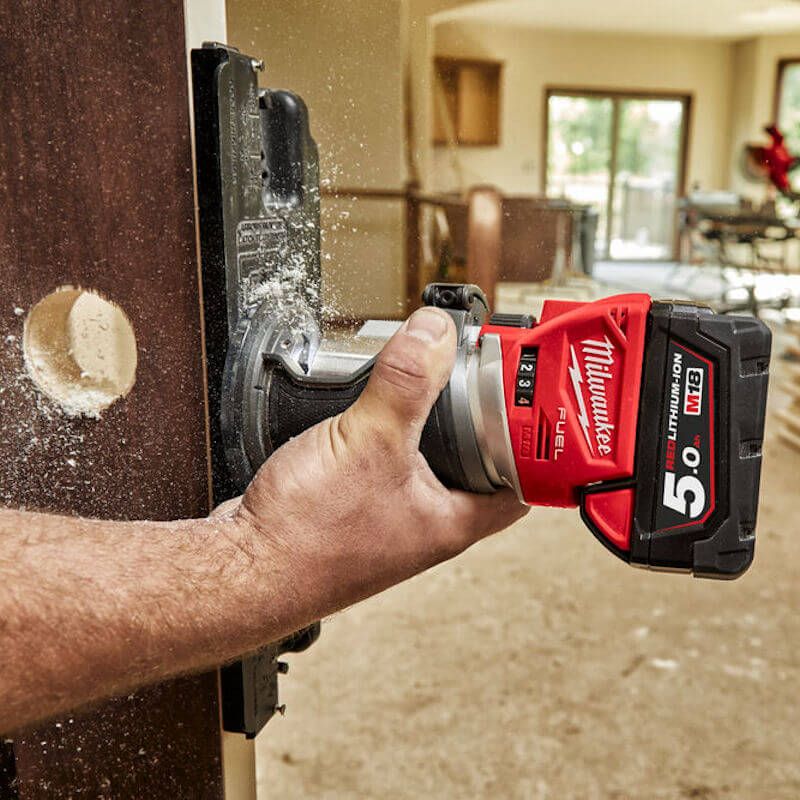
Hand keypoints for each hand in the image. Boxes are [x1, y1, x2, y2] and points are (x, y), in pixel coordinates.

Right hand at [230, 306, 527, 629]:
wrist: (242, 566)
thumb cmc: (306, 538)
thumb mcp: (370, 443)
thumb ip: (407, 383)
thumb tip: (435, 333)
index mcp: (451, 521)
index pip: (521, 483)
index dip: (534, 440)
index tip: (530, 398)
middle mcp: (426, 521)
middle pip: (475, 463)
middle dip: (476, 417)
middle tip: (478, 374)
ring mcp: (389, 514)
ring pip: (426, 458)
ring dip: (427, 420)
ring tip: (429, 379)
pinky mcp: (354, 503)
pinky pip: (383, 458)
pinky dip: (384, 427)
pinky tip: (372, 404)